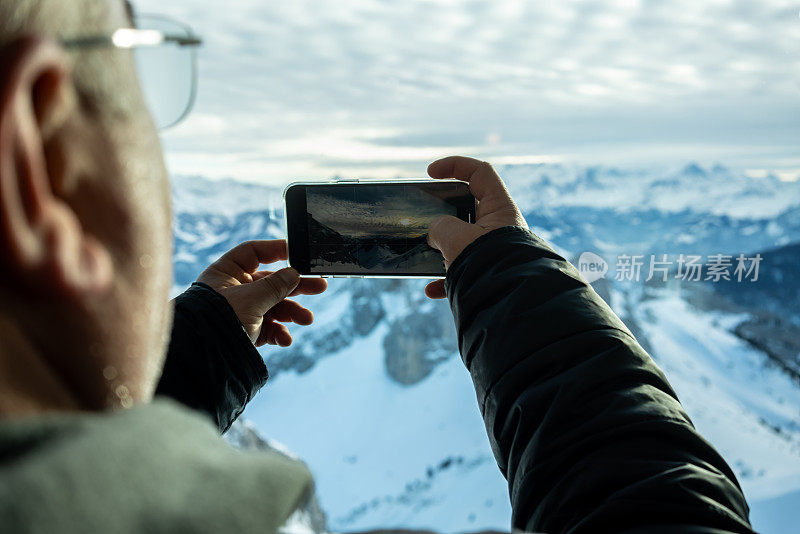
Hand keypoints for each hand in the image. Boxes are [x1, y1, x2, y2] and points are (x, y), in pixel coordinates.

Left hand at [196, 240, 326, 346]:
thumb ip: (275, 285)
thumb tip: (294, 273)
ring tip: (307, 319)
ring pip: (273, 307)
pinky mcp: (246, 332)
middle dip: (296, 287)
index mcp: (226, 273)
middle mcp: (234, 290)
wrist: (202, 359)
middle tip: (320, 286)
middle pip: (271, 282)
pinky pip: (268, 328)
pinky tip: (285, 339)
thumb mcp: (251, 298)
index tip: (299, 253)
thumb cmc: (219, 320)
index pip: (253, 253)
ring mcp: (241, 312)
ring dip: (292, 313)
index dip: (276, 250)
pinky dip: (279, 333)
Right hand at [425, 156, 527, 298]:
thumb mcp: (455, 237)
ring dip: (443, 249)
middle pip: (467, 208)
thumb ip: (439, 227)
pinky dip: (445, 279)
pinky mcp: (488, 274)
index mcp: (500, 209)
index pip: (479, 173)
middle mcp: (499, 228)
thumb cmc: (488, 264)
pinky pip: (463, 272)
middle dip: (443, 215)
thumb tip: (435, 235)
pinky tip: (432, 290)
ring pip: (462, 241)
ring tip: (431, 256)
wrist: (509, 304)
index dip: (454, 165)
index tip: (430, 173)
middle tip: (427, 220)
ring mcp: (493, 251)